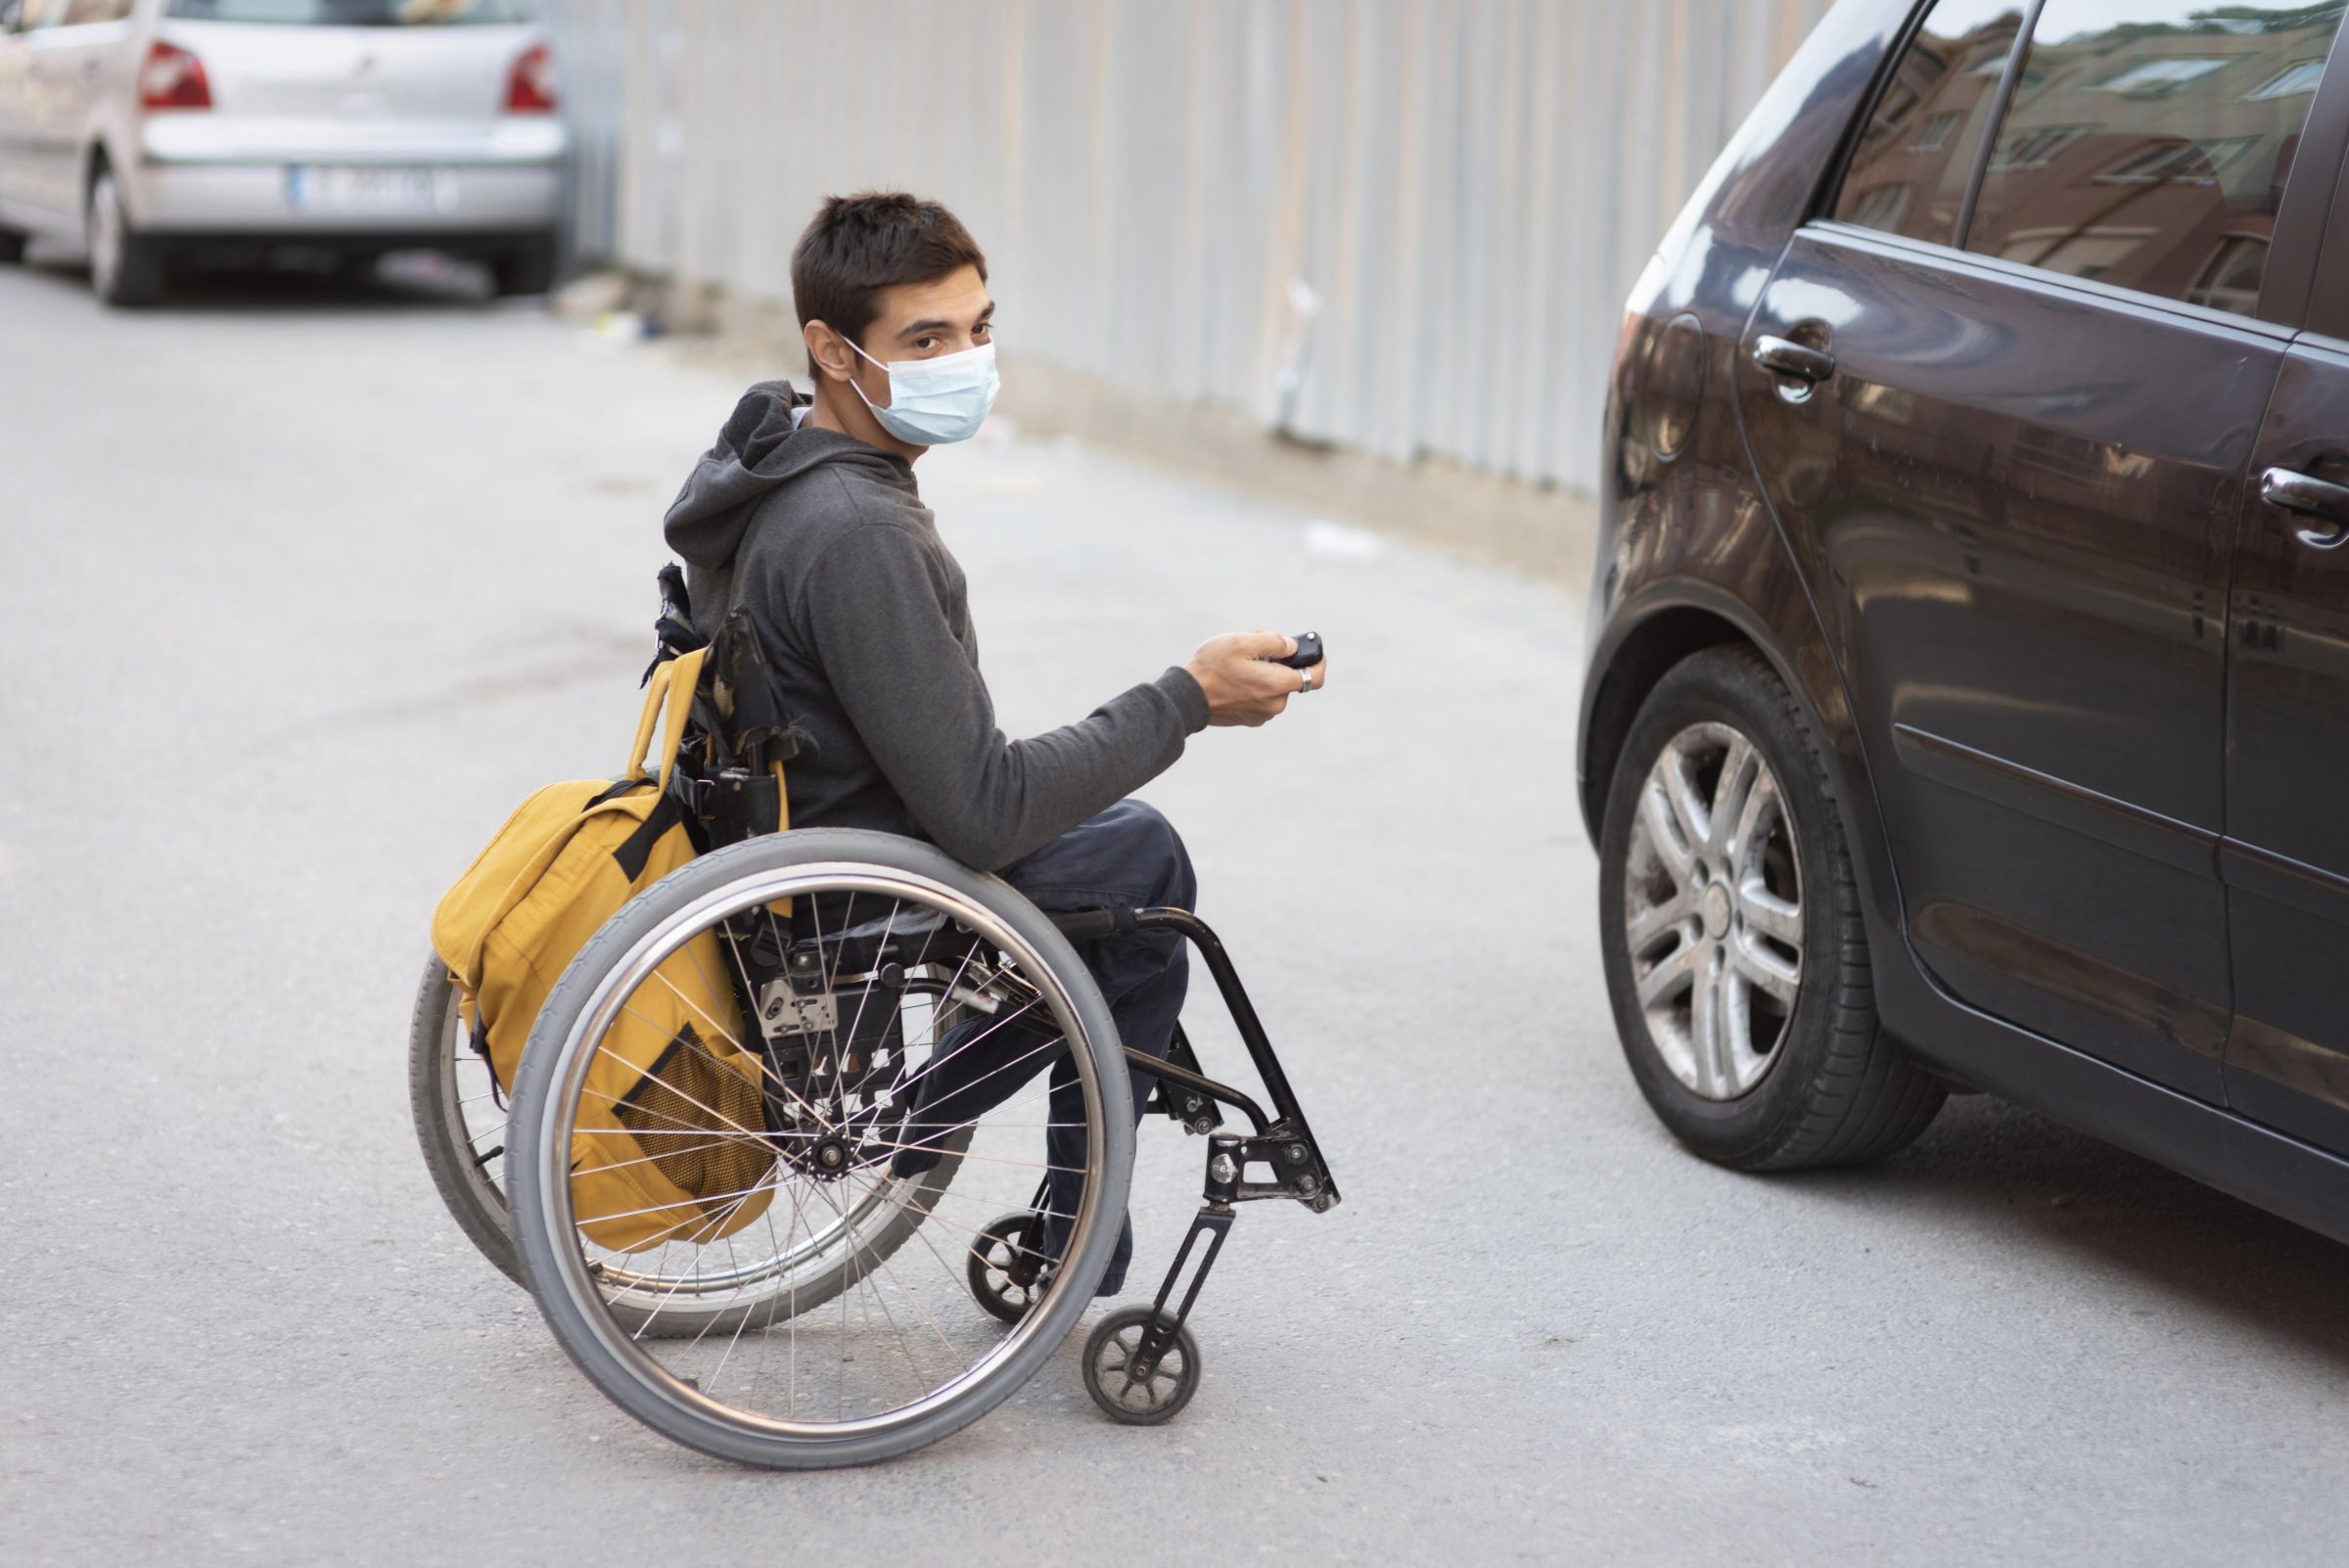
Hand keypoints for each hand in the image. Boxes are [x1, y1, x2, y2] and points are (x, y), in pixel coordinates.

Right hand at [1184, 631, 1328, 727]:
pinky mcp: (1250, 719)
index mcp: (1277, 685)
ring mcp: (1262, 714)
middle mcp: (1275, 704)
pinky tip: (1233, 677)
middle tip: (1255, 646)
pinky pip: (1261, 698)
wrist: (1186, 698)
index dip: (1318, 661)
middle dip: (1279, 661)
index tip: (1313, 649)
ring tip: (1238, 661)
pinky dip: (1254, 685)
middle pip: (1289, 678)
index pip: (1316, 676)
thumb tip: (1293, 647)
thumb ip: (1275, 642)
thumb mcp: (1242, 642)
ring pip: (1274, 687)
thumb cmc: (1212, 668)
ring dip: (1264, 672)